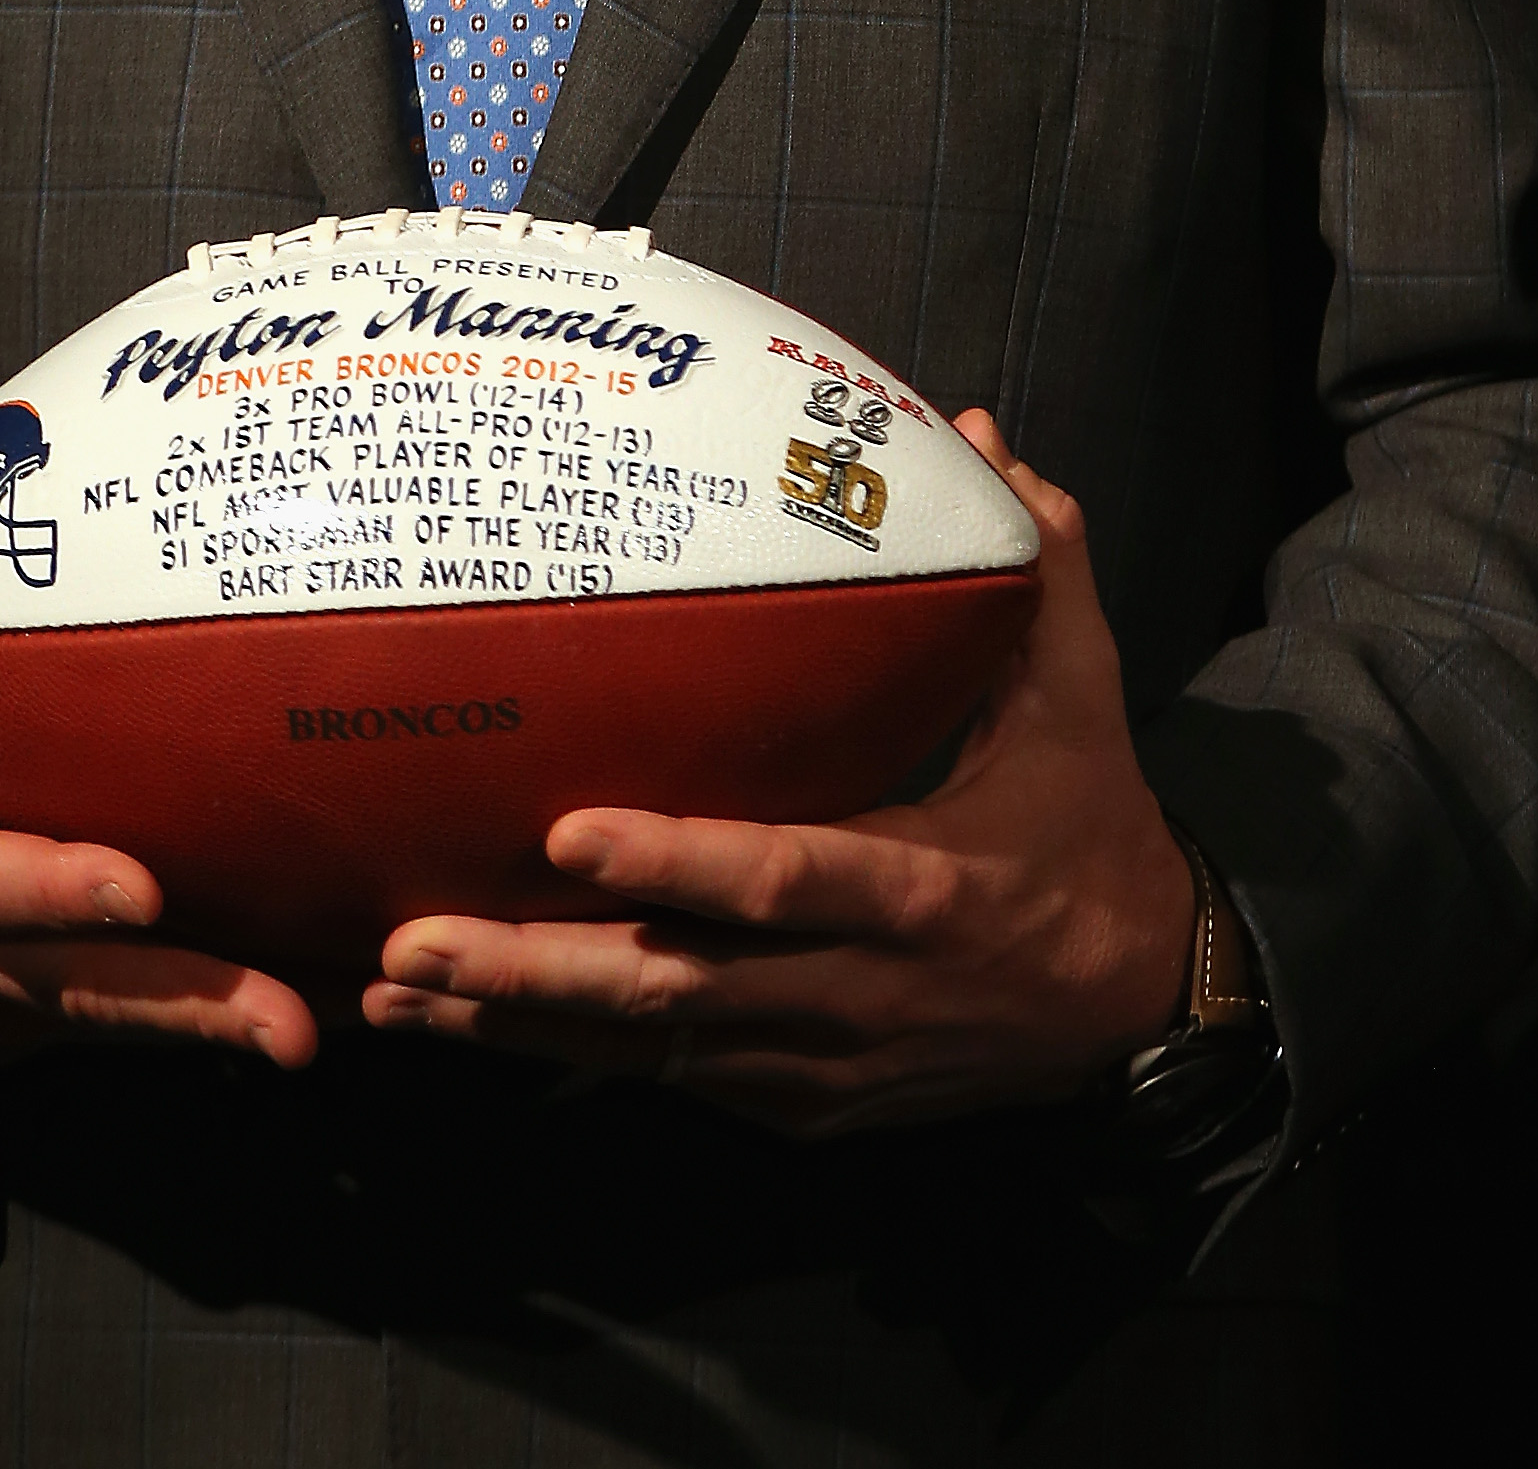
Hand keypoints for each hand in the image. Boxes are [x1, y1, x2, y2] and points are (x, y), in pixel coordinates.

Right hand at [0, 330, 319, 1063]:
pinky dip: (182, 1036)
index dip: (51, 889)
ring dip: (204, 1031)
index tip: (142, 885)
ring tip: (325, 1026)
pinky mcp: (1, 1031)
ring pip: (94, 1028)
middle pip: (62, 986)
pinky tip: (298, 1015)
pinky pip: (95, 1037)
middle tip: (293, 1017)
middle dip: (179, 1003)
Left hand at [360, 415, 1193, 1134]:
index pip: (784, 877)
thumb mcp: (1080, 699)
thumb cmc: (1092, 830)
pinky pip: (669, 1086)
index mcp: (921, 883)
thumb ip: (1038, 568)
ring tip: (391, 992)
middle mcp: (857, 988)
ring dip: (517, 1029)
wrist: (1146, 1015)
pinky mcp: (801, 1108)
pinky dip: (566, 1065)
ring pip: (649, 1054)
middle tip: (411, 938)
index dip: (676, 864)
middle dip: (537, 973)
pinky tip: (467, 1033)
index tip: (566, 831)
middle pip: (677, 993)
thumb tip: (981, 430)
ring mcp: (820, 1063)